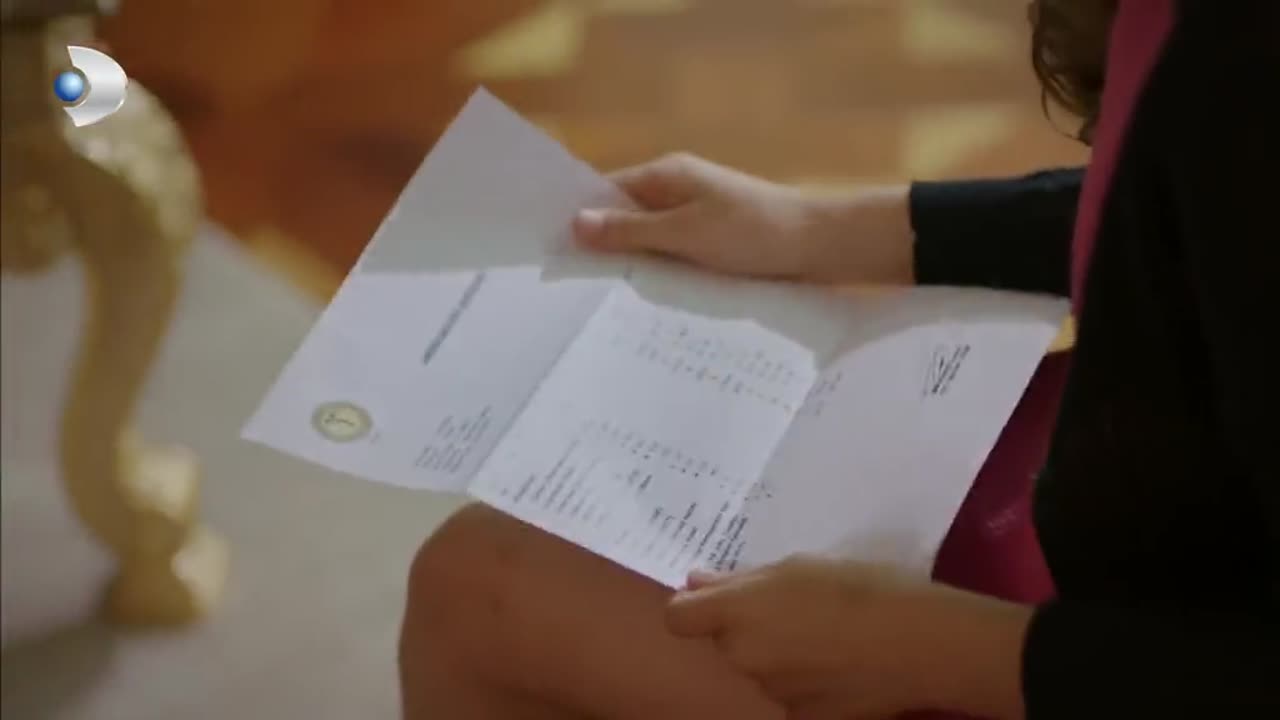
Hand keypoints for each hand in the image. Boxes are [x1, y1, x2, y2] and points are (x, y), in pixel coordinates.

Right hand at [573, 153, 915, 284]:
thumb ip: (631, 231)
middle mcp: (679, 192)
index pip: (605, 192)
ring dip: (634, 269)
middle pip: (625, 220)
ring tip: (601, 306)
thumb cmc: (753, 233)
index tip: (549, 255)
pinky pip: (675, 259)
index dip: (579, 220)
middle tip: (569, 292)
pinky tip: (648, 307)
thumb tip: (575, 223)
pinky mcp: (715, 245)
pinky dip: (662, 277)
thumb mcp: (686, 234)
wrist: (823, 247)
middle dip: (603, 251)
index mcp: (667, 176)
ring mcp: (698, 219)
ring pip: (650, 244)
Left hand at [665, 555, 1031, 719]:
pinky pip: (788, 694)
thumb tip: (696, 582)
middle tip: (793, 609)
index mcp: (737, 612)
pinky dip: (803, 682)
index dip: (694, 607)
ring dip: (777, 655)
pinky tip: (838, 666)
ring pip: (758, 668)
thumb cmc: (860, 587)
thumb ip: (740, 579)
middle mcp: (744, 655)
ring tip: (827, 636)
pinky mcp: (801, 718)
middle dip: (746, 628)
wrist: (919, 642)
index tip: (718, 598)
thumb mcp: (798, 566)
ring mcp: (772, 692)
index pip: (679, 618)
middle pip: (725, 642)